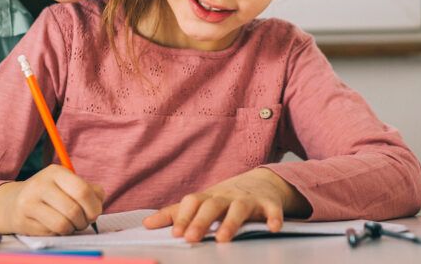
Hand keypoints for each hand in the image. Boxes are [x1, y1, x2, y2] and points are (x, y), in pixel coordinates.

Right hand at [0, 164, 104, 234]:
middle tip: (84, 221)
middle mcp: (40, 185)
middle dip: (84, 220)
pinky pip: (51, 232)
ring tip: (72, 224)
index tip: (95, 213)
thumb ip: (89, 190)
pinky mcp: (23, 220)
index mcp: (55, 172)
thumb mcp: (68, 183)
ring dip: (73, 228)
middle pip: (73, 210)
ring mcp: (29, 203)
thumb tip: (99, 202)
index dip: (94, 206)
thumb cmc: (51, 193)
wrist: (13, 202)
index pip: (82, 190)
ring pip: (63, 224)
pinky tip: (55, 225)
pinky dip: (59, 232)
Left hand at [142, 168, 309, 242]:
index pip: (192, 202)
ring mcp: (248, 199)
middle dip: (201, 221)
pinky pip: (272, 210)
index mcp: (209, 197)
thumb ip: (175, 214)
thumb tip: (146, 224)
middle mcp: (227, 196)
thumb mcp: (201, 202)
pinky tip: (273, 228)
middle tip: (190, 238)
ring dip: (231, 223)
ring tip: (223, 239)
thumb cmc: (225, 197)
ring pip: (240, 208)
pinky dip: (273, 217)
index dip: (183, 217)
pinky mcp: (269, 203)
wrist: (262, 182)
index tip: (175, 234)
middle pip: (212, 205)